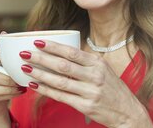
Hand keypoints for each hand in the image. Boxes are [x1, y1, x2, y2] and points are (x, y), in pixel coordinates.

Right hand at [0, 43, 25, 118]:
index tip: (6, 61)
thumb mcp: (5, 59)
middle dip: (5, 78)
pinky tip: (18, 92)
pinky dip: (7, 95)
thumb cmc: (3, 70)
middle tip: (19, 79)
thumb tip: (4, 33)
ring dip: (7, 88)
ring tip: (20, 86)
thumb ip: (4, 48)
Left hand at [20, 40, 152, 127]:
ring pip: (60, 81)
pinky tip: (35, 85)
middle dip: (42, 58)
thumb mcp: (104, 69)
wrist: (127, 111)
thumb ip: (85, 62)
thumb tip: (62, 53)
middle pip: (63, 65)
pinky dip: (46, 90)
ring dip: (40, 74)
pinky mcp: (86, 106)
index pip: (72, 52)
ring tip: (26, 68)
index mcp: (98, 63)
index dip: (54, 47)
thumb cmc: (113, 88)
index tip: (38, 42)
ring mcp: (90, 91)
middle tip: (25, 53)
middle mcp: (94, 76)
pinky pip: (61, 97)